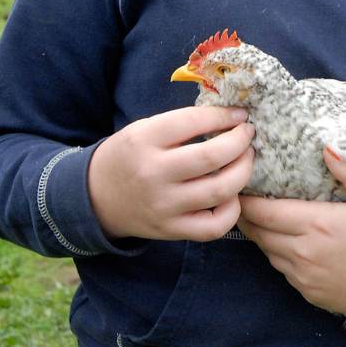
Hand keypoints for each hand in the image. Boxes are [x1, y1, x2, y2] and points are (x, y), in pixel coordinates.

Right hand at [88, 107, 253, 240]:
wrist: (97, 198)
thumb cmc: (130, 156)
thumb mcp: (145, 129)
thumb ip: (183, 123)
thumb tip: (231, 117)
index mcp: (144, 140)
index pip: (194, 122)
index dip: (225, 116)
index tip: (240, 116)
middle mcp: (153, 174)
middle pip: (212, 157)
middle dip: (240, 143)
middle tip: (248, 136)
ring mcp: (163, 206)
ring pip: (220, 190)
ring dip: (243, 171)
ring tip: (245, 159)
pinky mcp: (171, 230)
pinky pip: (214, 226)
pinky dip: (232, 210)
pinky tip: (231, 195)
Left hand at [238, 147, 345, 324]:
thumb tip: (327, 147)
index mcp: (318, 225)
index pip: (264, 211)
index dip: (247, 199)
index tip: (240, 184)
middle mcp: (305, 253)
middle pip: (259, 233)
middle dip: (247, 215)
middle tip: (242, 197)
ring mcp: (306, 278)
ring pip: (268, 253)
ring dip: (261, 236)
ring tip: (260, 217)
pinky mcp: (312, 295)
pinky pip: (284, 272)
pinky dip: (278, 255)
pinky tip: (287, 242)